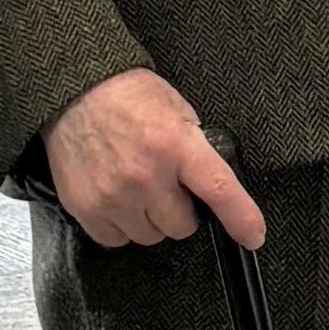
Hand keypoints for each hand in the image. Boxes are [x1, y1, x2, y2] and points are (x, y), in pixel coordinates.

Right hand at [43, 68, 265, 250]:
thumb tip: (209, 188)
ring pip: (149, 236)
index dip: (242, 220)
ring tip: (137, 186)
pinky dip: (120, 225)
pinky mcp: (86, 207)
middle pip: (182, 226)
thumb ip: (195, 151)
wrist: (75, 90)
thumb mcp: (177, 111)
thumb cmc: (127, 96)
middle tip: (166, 185)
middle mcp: (147, 175)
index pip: (220, 191)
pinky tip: (116, 197)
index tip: (253, 236)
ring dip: (149, 219)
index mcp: (176, 145)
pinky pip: (116, 240)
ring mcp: (114, 195)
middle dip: (180, 211)